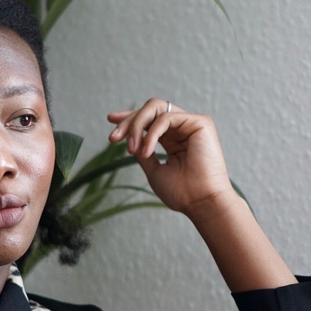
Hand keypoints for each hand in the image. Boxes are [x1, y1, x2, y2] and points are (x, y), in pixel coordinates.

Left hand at [107, 98, 235, 217]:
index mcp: (173, 139)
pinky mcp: (200, 122)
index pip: (149, 120)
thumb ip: (142, 152)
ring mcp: (191, 124)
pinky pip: (166, 118)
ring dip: (137, 126)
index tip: (110, 119)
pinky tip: (146, 151)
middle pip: (150, 110)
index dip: (129, 117)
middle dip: (128, 121)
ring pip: (156, 109)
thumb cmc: (181, 192)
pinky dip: (151, 133)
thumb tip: (129, 139)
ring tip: (130, 149)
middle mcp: (182, 129)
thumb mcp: (153, 169)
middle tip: (113, 138)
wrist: (200, 202)